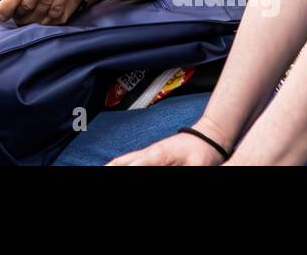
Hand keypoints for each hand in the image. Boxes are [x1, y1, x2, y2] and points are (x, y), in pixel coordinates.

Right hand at [107, 124, 227, 165]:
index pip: (134, 164)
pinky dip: (120, 165)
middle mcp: (148, 153)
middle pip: (120, 162)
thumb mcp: (197, 166)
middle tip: (97, 171)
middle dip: (108, 168)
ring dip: (111, 166)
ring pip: (122, 161)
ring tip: (100, 170)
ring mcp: (149, 154)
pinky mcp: (152, 156)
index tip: (106, 172)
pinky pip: (130, 162)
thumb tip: (171, 170)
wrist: (208, 135)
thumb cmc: (204, 150)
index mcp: (158, 154)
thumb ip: (184, 171)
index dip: (119, 169)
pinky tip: (114, 168)